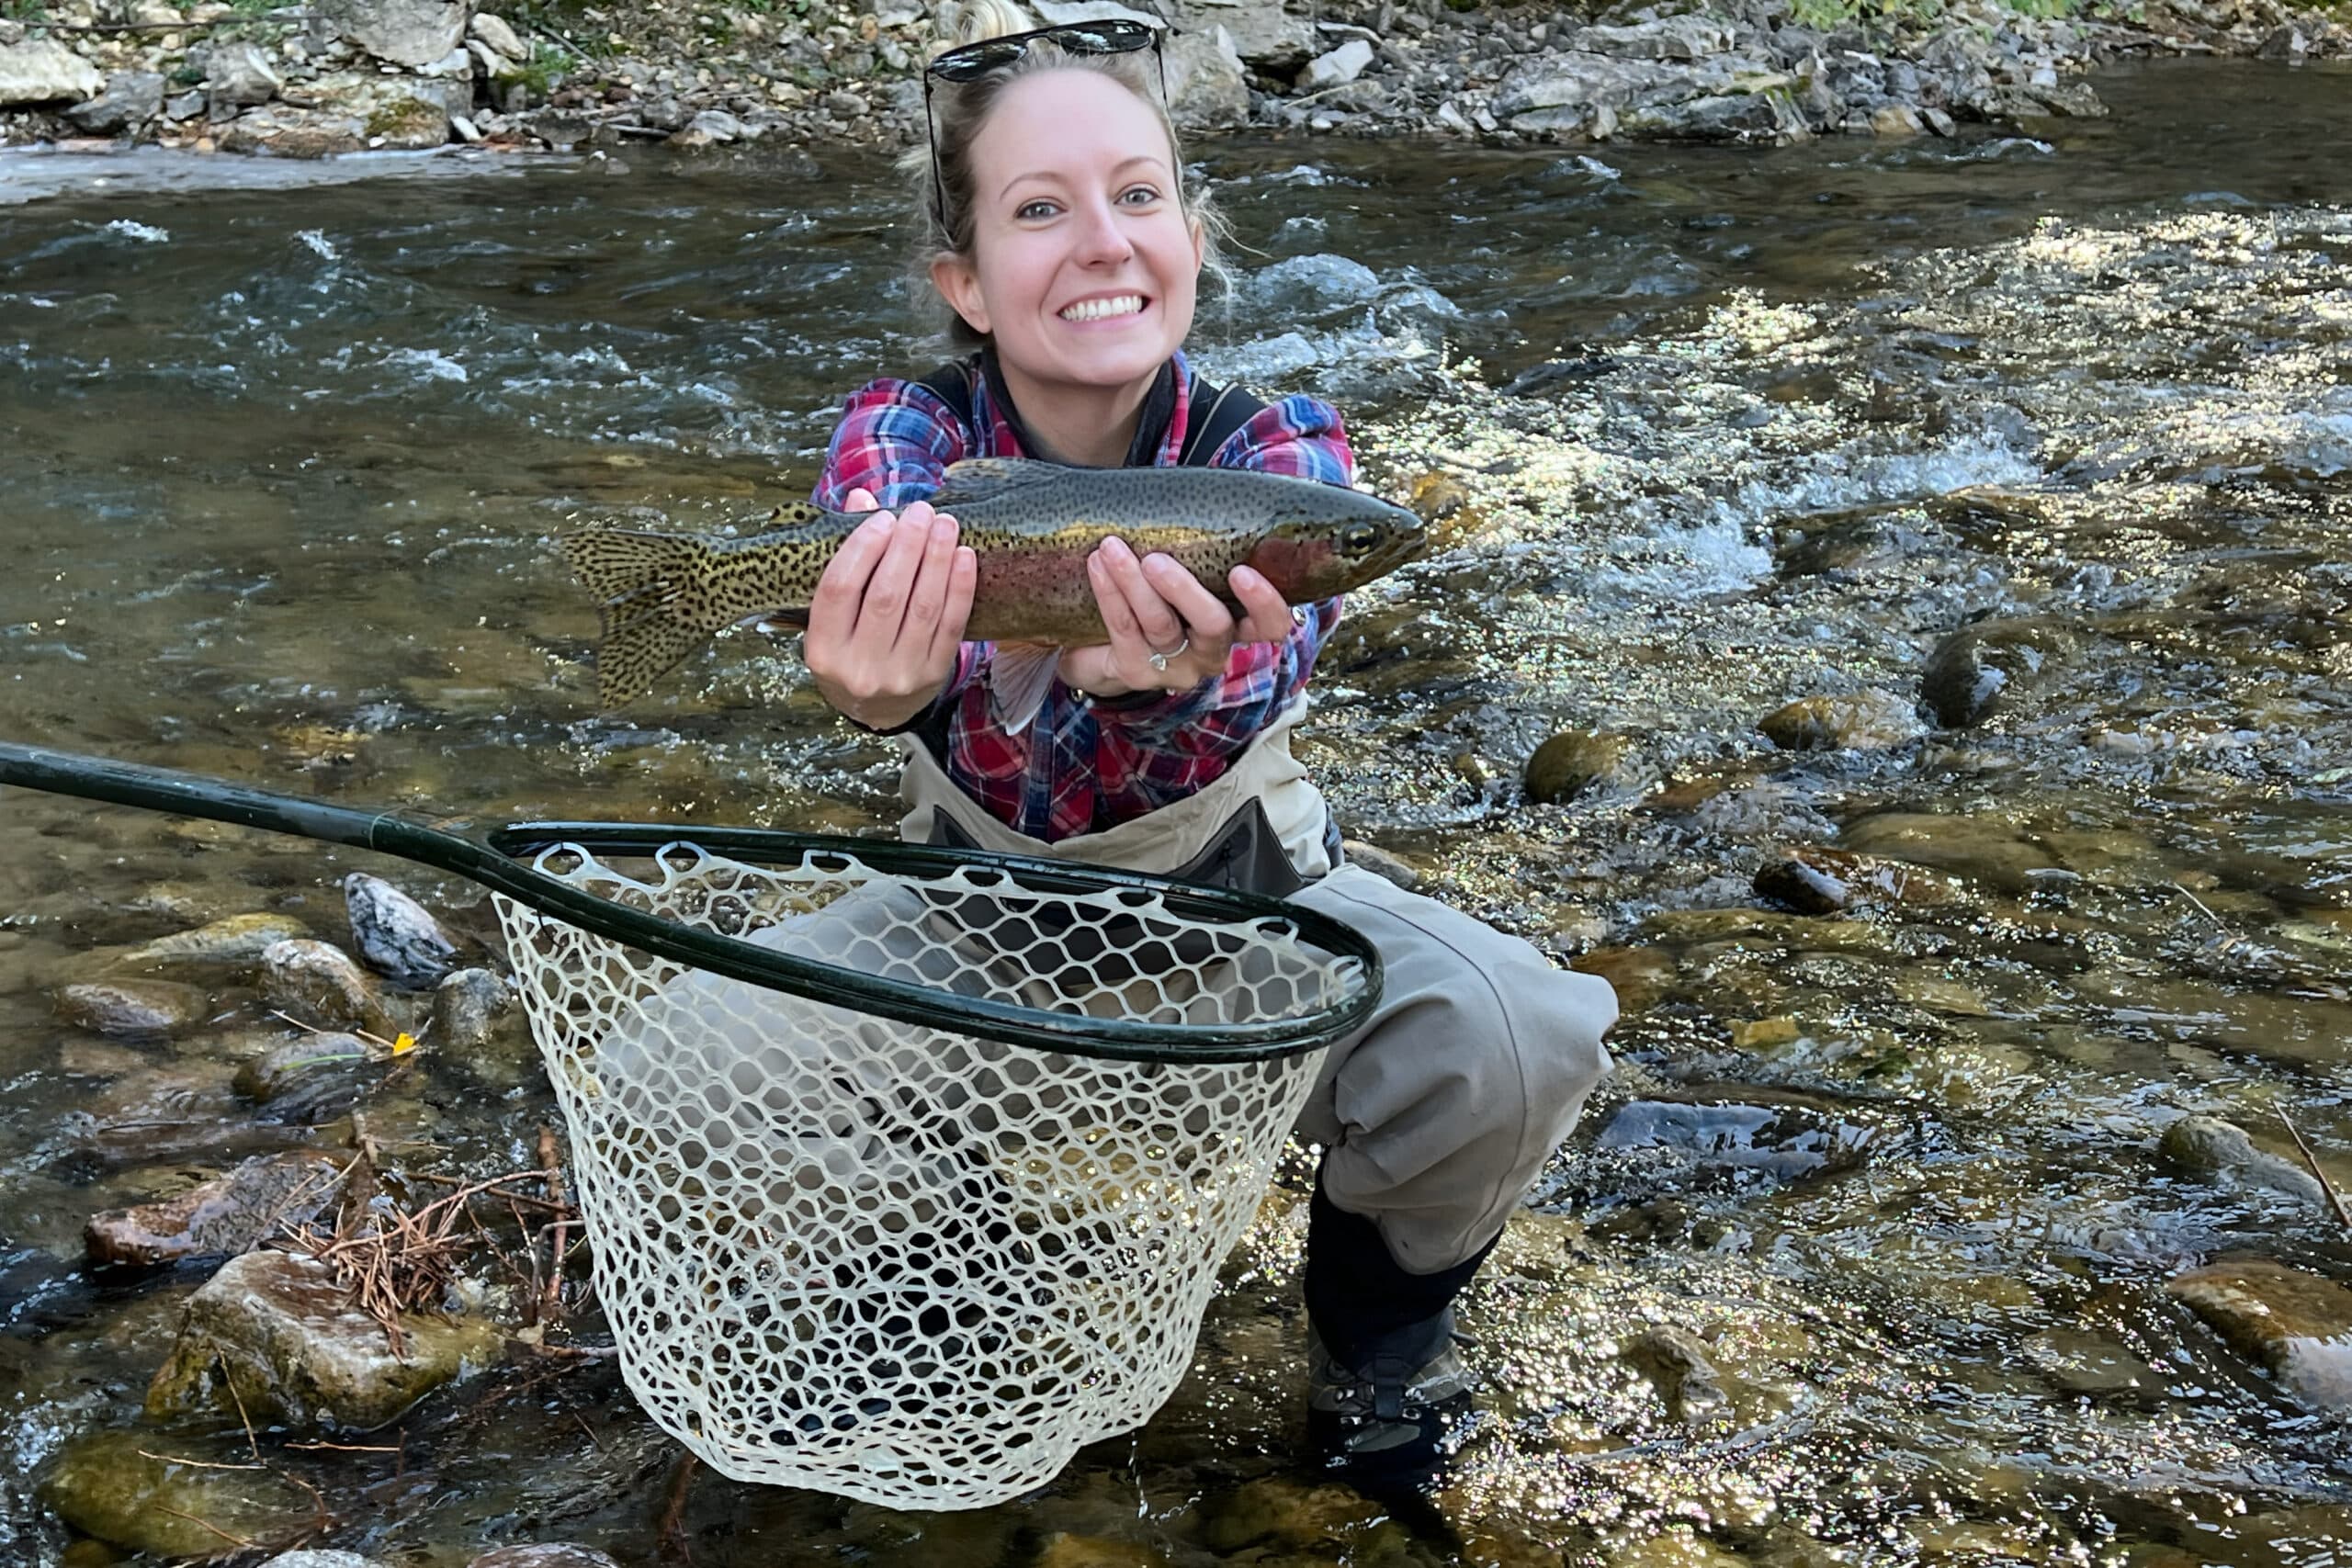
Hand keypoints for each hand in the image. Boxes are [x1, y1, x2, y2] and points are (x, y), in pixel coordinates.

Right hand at [802, 487, 976, 729]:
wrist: (876, 709)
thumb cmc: (850, 647)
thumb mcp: (834, 614)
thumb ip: (846, 556)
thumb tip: (862, 499)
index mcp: (822, 648)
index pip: (838, 588)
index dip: (862, 548)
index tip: (883, 518)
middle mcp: (858, 666)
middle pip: (886, 595)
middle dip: (907, 547)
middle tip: (921, 512)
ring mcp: (898, 674)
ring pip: (922, 608)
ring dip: (937, 560)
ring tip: (945, 525)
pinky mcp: (933, 675)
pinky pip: (951, 625)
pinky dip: (960, 587)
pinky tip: (964, 556)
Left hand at [1057, 536, 1293, 699]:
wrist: (1099, 643)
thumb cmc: (1154, 591)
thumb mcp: (1184, 569)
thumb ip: (1197, 544)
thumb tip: (1193, 488)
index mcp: (1237, 623)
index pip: (1270, 625)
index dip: (1264, 603)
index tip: (1242, 571)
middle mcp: (1213, 651)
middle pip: (1213, 626)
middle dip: (1184, 591)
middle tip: (1155, 560)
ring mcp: (1176, 667)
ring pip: (1161, 625)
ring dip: (1134, 582)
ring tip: (1111, 548)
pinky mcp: (1137, 672)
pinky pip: (1125, 630)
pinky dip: (1110, 594)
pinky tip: (1097, 566)